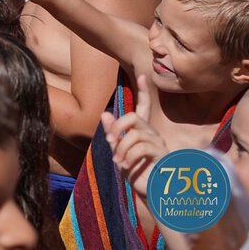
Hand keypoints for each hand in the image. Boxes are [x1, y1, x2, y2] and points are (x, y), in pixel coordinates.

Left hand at [101, 75, 166, 198]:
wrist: (149, 191)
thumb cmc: (135, 171)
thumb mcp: (119, 151)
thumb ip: (113, 133)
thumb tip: (105, 113)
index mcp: (141, 130)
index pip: (144, 107)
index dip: (144, 92)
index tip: (143, 76)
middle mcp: (152, 133)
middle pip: (133, 117)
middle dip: (117, 127)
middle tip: (109, 141)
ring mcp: (158, 143)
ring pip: (134, 134)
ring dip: (121, 148)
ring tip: (117, 161)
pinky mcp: (161, 155)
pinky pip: (141, 148)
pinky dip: (128, 156)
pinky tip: (124, 166)